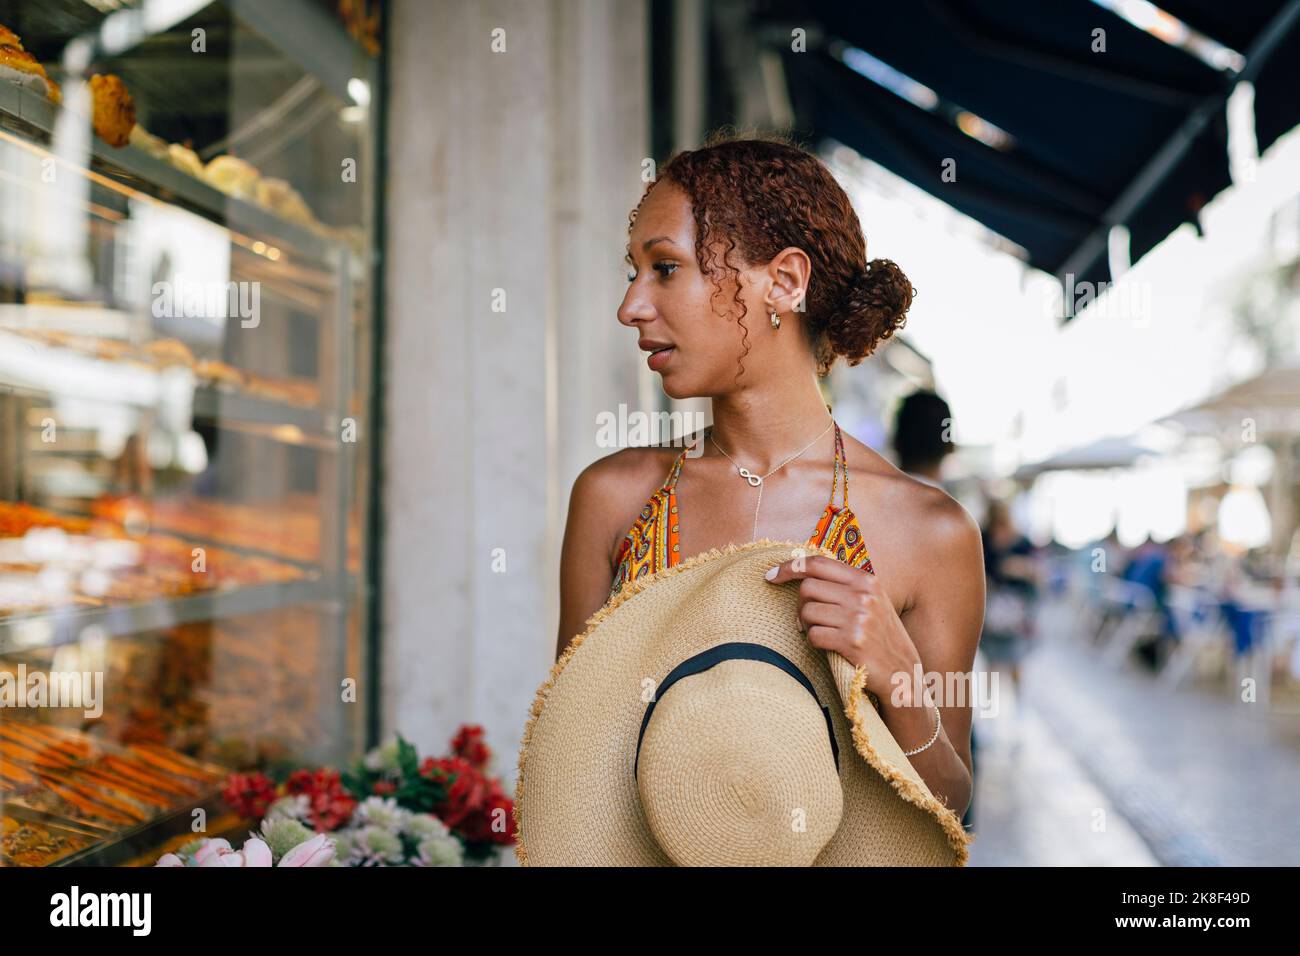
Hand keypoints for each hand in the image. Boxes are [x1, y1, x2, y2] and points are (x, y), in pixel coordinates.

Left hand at [765, 553, 920, 701]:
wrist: (903, 671)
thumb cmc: (880, 635)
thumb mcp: (871, 601)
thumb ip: (844, 585)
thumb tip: (802, 572)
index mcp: (866, 580)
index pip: (819, 563)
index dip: (790, 567)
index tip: (771, 576)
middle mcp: (863, 595)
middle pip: (808, 587)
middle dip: (800, 604)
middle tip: (807, 619)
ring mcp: (859, 618)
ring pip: (807, 612)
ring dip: (806, 625)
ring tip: (821, 633)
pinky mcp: (853, 642)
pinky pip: (814, 635)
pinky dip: (815, 642)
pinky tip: (828, 646)